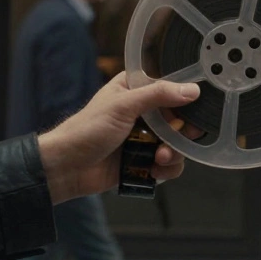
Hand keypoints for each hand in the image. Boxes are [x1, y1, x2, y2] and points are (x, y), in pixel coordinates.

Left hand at [37, 73, 203, 202]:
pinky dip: (166, 169)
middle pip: (179, 119)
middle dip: (182, 132)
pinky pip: (167, 165)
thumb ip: (158, 95)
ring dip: (174, 153)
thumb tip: (192, 90)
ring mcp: (144, 138)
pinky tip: (155, 171)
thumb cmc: (87, 130)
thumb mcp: (123, 106)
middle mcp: (143, 112)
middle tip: (180, 139)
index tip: (194, 109)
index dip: (185, 99)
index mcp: (136, 90)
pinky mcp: (143, 161)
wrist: (66, 168)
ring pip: (176, 144)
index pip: (171, 88)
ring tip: (159, 159)